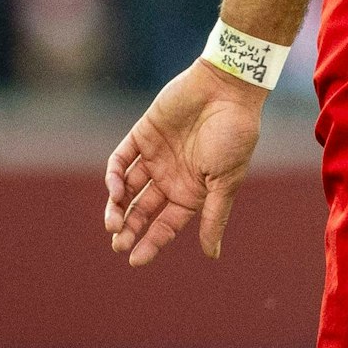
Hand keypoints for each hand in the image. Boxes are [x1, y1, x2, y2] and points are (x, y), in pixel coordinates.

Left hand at [104, 58, 265, 266]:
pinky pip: (121, 160)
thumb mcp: (226, 181)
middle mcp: (171, 177)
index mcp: (192, 191)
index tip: (135, 259)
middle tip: (118, 244)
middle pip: (142, 210)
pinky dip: (114, 177)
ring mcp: (155, 156)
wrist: (228, 89)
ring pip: (127, 189)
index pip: (166, 224)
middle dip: (128, 229)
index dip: (151, 242)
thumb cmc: (234, 135)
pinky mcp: (142, 135)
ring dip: (117, 207)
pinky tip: (116, 190)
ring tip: (113, 223)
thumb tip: (211, 255)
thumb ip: (214, 216)